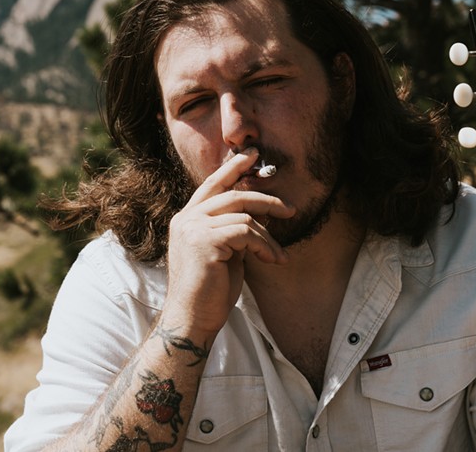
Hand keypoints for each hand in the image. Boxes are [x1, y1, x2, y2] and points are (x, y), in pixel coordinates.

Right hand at [162, 148, 295, 334]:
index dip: (234, 167)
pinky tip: (272, 260)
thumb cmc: (210, 291)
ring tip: (278, 255)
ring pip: (243, 214)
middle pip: (232, 193)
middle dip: (266, 198)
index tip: (254, 155)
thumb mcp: (225, 253)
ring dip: (268, 236)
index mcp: (187, 219)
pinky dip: (265, 245)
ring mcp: (193, 228)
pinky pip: (245, 232)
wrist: (192, 320)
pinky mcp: (205, 242)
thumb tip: (260, 214)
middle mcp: (186, 219)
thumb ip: (235, 230)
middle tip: (290, 209)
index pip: (213, 184)